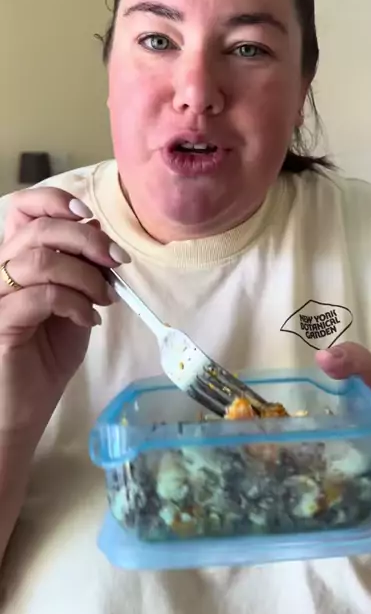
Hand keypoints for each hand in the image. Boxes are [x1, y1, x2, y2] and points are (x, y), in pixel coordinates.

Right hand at [0, 187, 129, 442]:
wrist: (20, 412)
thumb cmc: (43, 359)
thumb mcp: (72, 303)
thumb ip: (81, 268)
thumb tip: (96, 228)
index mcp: (12, 260)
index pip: (22, 209)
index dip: (54, 201)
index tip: (87, 215)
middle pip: (39, 229)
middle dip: (87, 241)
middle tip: (116, 262)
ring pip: (41, 260)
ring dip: (85, 275)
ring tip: (104, 299)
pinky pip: (42, 295)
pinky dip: (75, 302)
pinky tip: (89, 319)